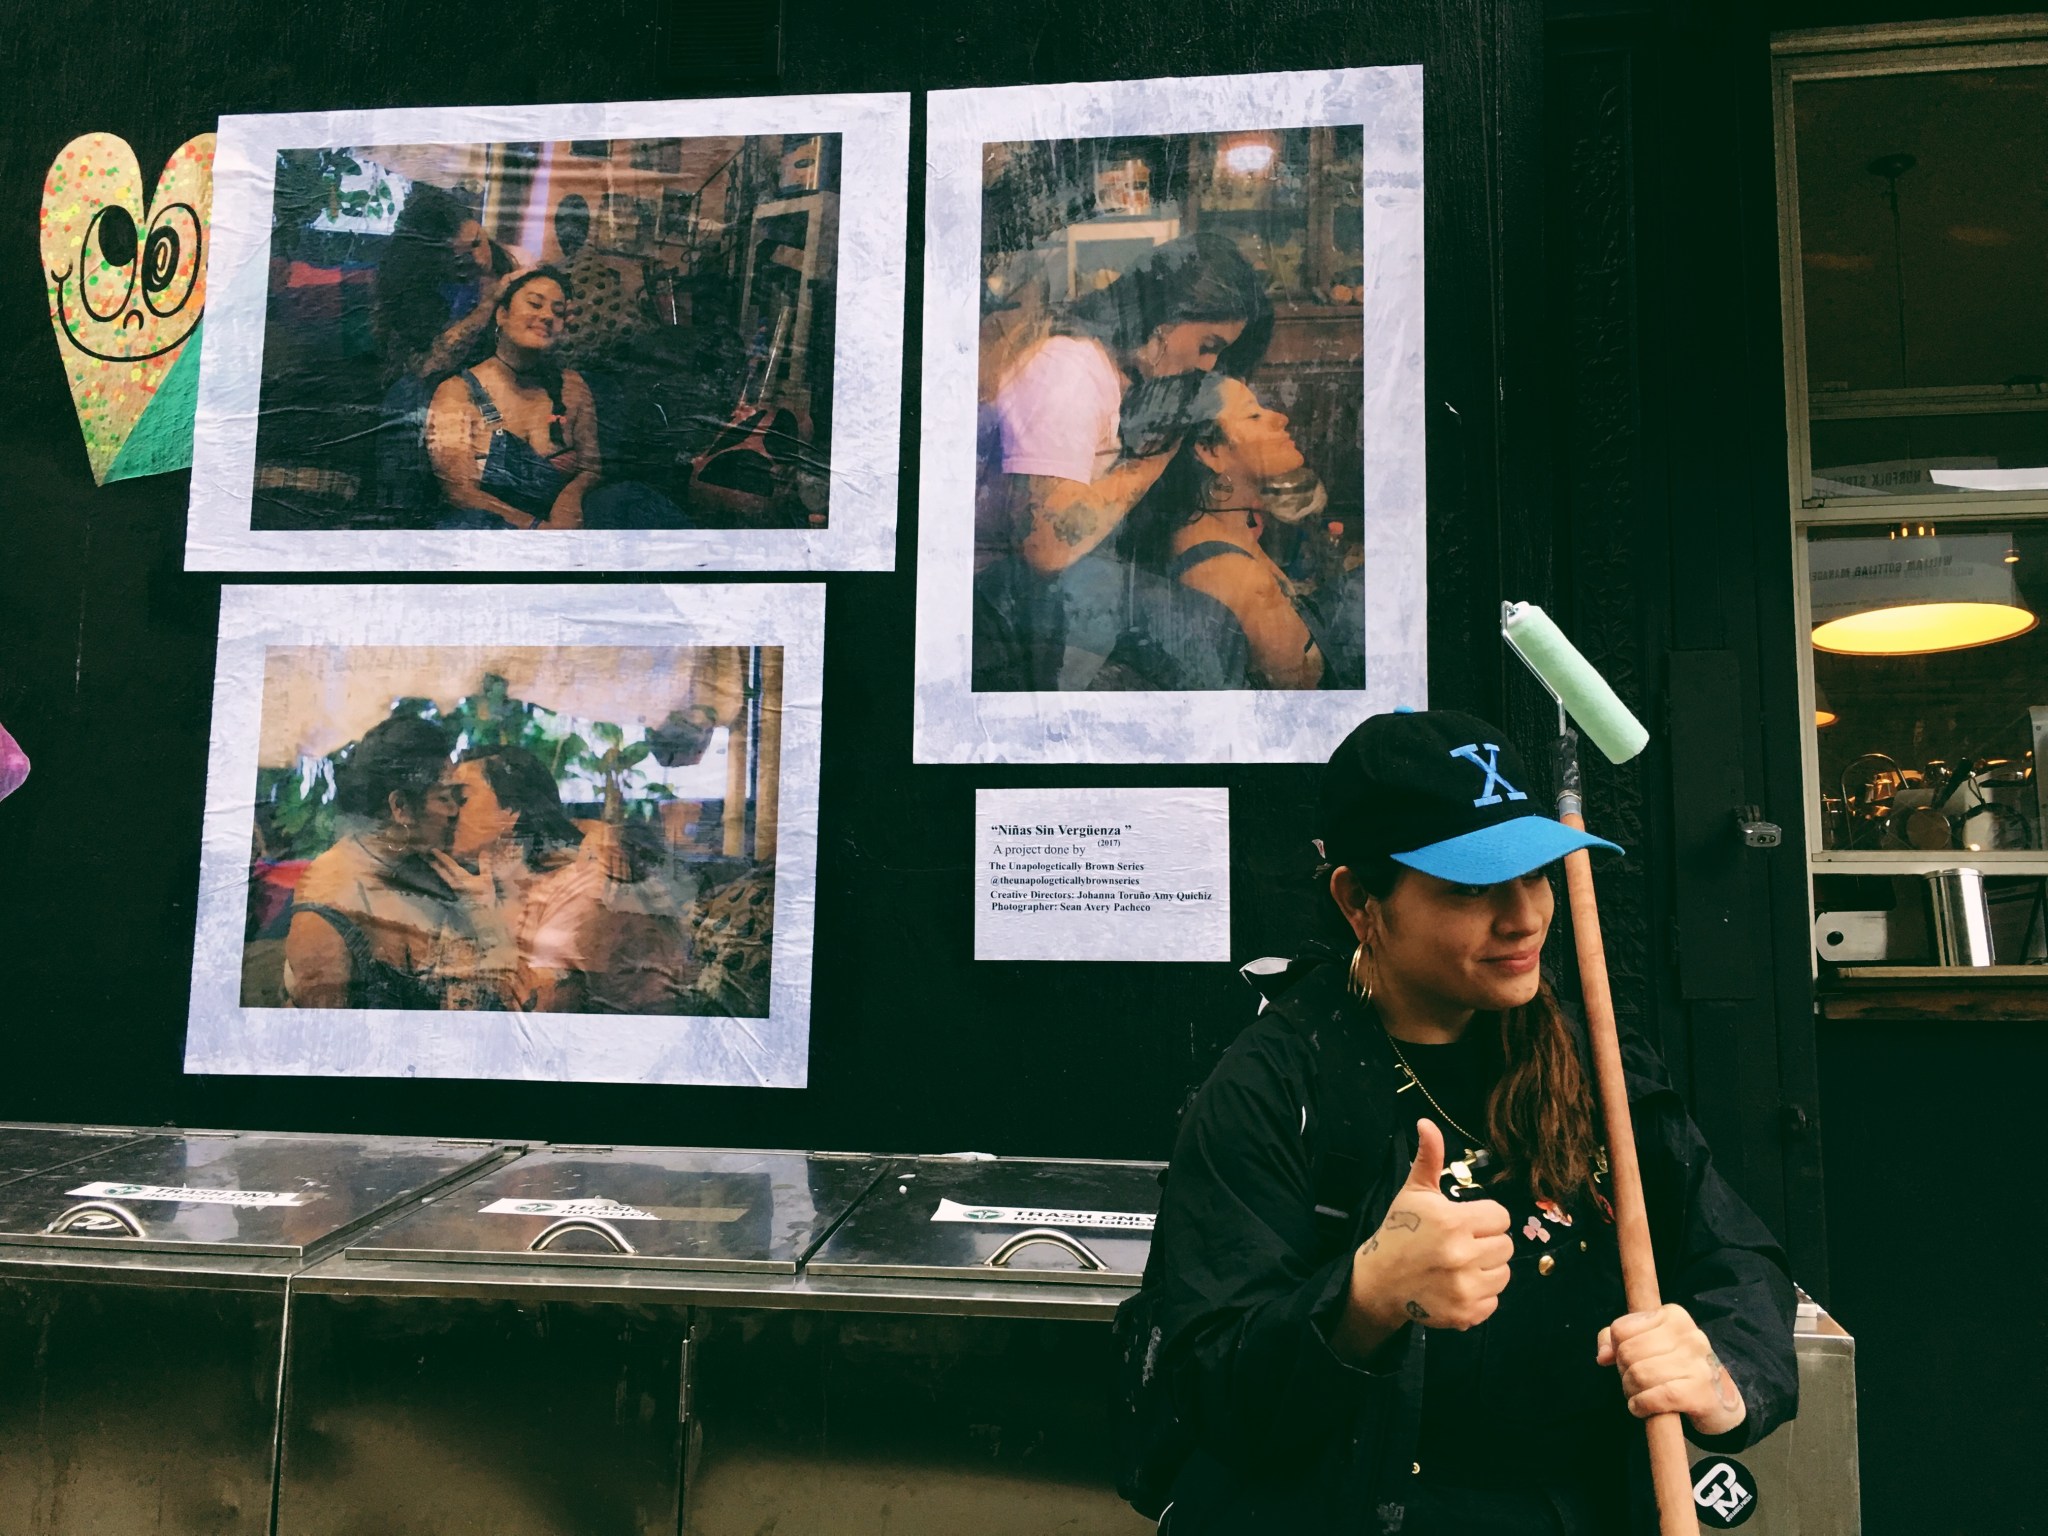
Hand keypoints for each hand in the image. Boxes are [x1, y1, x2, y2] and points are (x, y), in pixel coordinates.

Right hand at [1346, 1119, 1512, 1335]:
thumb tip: (1427, 1123)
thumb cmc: (1399, 1232)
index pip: (1500, 1217)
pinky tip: (1457, 1287)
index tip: (1463, 1223)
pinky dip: (1480, 1296)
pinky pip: (1494, 1302)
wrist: (1378, 1281)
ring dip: (1487, 1270)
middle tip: (1460, 1245)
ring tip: (1460, 1266)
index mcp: (1453, 1221)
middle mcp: (1462, 1255)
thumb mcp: (1414, 1193)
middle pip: (1505, 1245)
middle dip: (1486, 1243)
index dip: (1484, 1218)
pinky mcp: (1466, 1314)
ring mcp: (1465, 1287)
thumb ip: (1429, 1158)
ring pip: (1504, 1273)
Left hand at [1597, 1303, 1746, 1436]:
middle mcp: (1689, 1335)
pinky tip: (1642, 1408)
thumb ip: (1617, 1340)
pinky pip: (1657, 1397)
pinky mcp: (1700, 1392)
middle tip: (1633, 1383)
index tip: (1626, 1361)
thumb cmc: (1678, 1368)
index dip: (1615, 1349)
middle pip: (1628, 1352)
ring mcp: (1697, 1363)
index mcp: (1673, 1315)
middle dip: (1623, 1373)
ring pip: (1640, 1375)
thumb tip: (1603, 1356)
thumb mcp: (1650, 1344)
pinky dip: (1641, 1405)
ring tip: (1638, 1396)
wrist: (1721, 1400)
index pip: (1621, 1329)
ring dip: (1631, 1392)